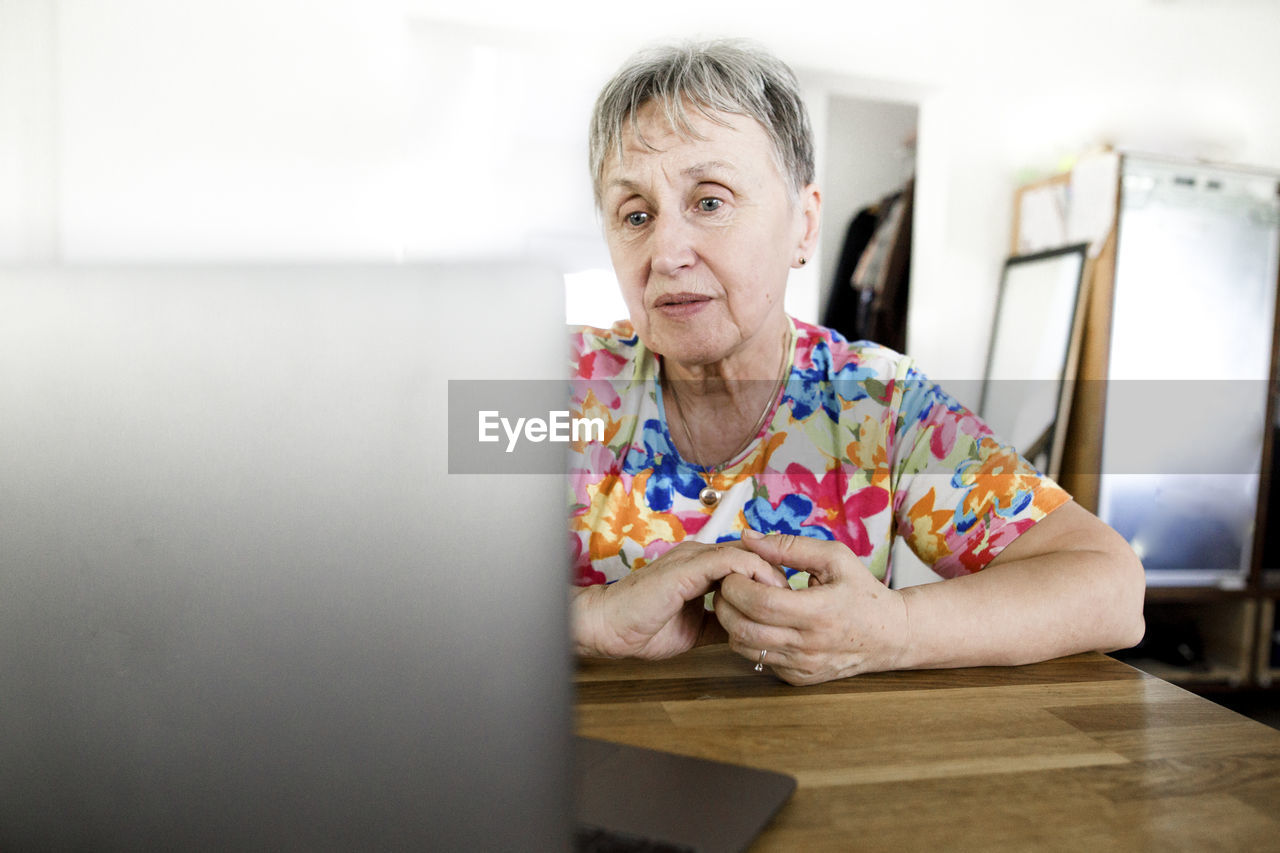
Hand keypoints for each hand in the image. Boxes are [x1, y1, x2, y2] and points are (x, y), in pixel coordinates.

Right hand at [573, 540, 789, 659]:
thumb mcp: (694, 628)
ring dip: (770, 575)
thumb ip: (719, 622)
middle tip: (795, 600)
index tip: (787, 603)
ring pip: (746, 554)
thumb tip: (747, 631)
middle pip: (752, 554)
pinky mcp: (687, 567)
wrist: (609, 627)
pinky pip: (729, 561)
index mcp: (699, 568)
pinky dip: (752, 574)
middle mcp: (698, 556)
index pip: (745, 563)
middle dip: (777, 575)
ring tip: (785, 599)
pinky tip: (765, 594)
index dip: (769, 580)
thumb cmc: (642, 627)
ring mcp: (692, 558)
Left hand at [714, 530, 909, 684]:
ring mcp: (802, 666)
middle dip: (725, 603)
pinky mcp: (798, 678)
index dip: (737, 585)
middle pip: (743, 628)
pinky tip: (764, 622)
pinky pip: (758, 660)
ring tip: (744, 602)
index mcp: (819, 611)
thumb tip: (748, 538)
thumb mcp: (835, 558)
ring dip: (733, 623)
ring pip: (743, 648)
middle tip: (729, 585)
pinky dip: (751, 640)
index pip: (760, 602)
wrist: (891, 636)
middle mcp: (809, 645)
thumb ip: (789, 546)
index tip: (735, 571)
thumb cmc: (863, 592)